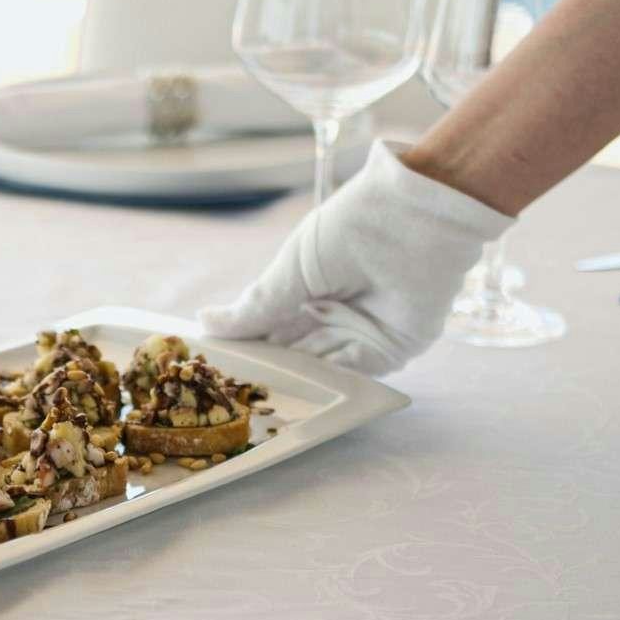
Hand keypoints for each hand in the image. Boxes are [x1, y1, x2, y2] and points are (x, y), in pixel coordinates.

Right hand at [198, 142, 512, 375]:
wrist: (415, 220)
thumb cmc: (349, 230)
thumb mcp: (292, 269)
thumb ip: (256, 308)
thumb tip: (204, 325)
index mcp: (303, 289)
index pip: (267, 328)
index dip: (245, 348)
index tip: (217, 369)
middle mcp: (329, 313)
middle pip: (292, 353)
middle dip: (270, 372)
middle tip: (238, 396)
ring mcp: (359, 333)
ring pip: (320, 369)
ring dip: (298, 382)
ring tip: (266, 399)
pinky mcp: (390, 349)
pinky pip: (354, 373)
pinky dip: (331, 382)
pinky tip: (306, 391)